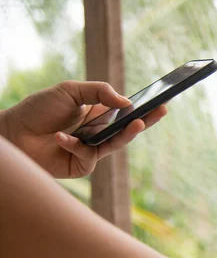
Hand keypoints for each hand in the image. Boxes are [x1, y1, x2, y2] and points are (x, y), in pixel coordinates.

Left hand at [0, 81, 166, 177]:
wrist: (13, 133)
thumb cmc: (39, 109)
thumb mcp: (70, 91)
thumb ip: (99, 92)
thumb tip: (125, 102)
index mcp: (98, 114)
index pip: (126, 112)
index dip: (144, 109)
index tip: (161, 102)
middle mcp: (98, 133)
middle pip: (128, 129)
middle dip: (146, 120)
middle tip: (160, 112)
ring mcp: (91, 150)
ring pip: (116, 144)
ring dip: (126, 134)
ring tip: (136, 123)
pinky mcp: (81, 166)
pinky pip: (88, 157)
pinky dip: (75, 146)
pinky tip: (60, 138)